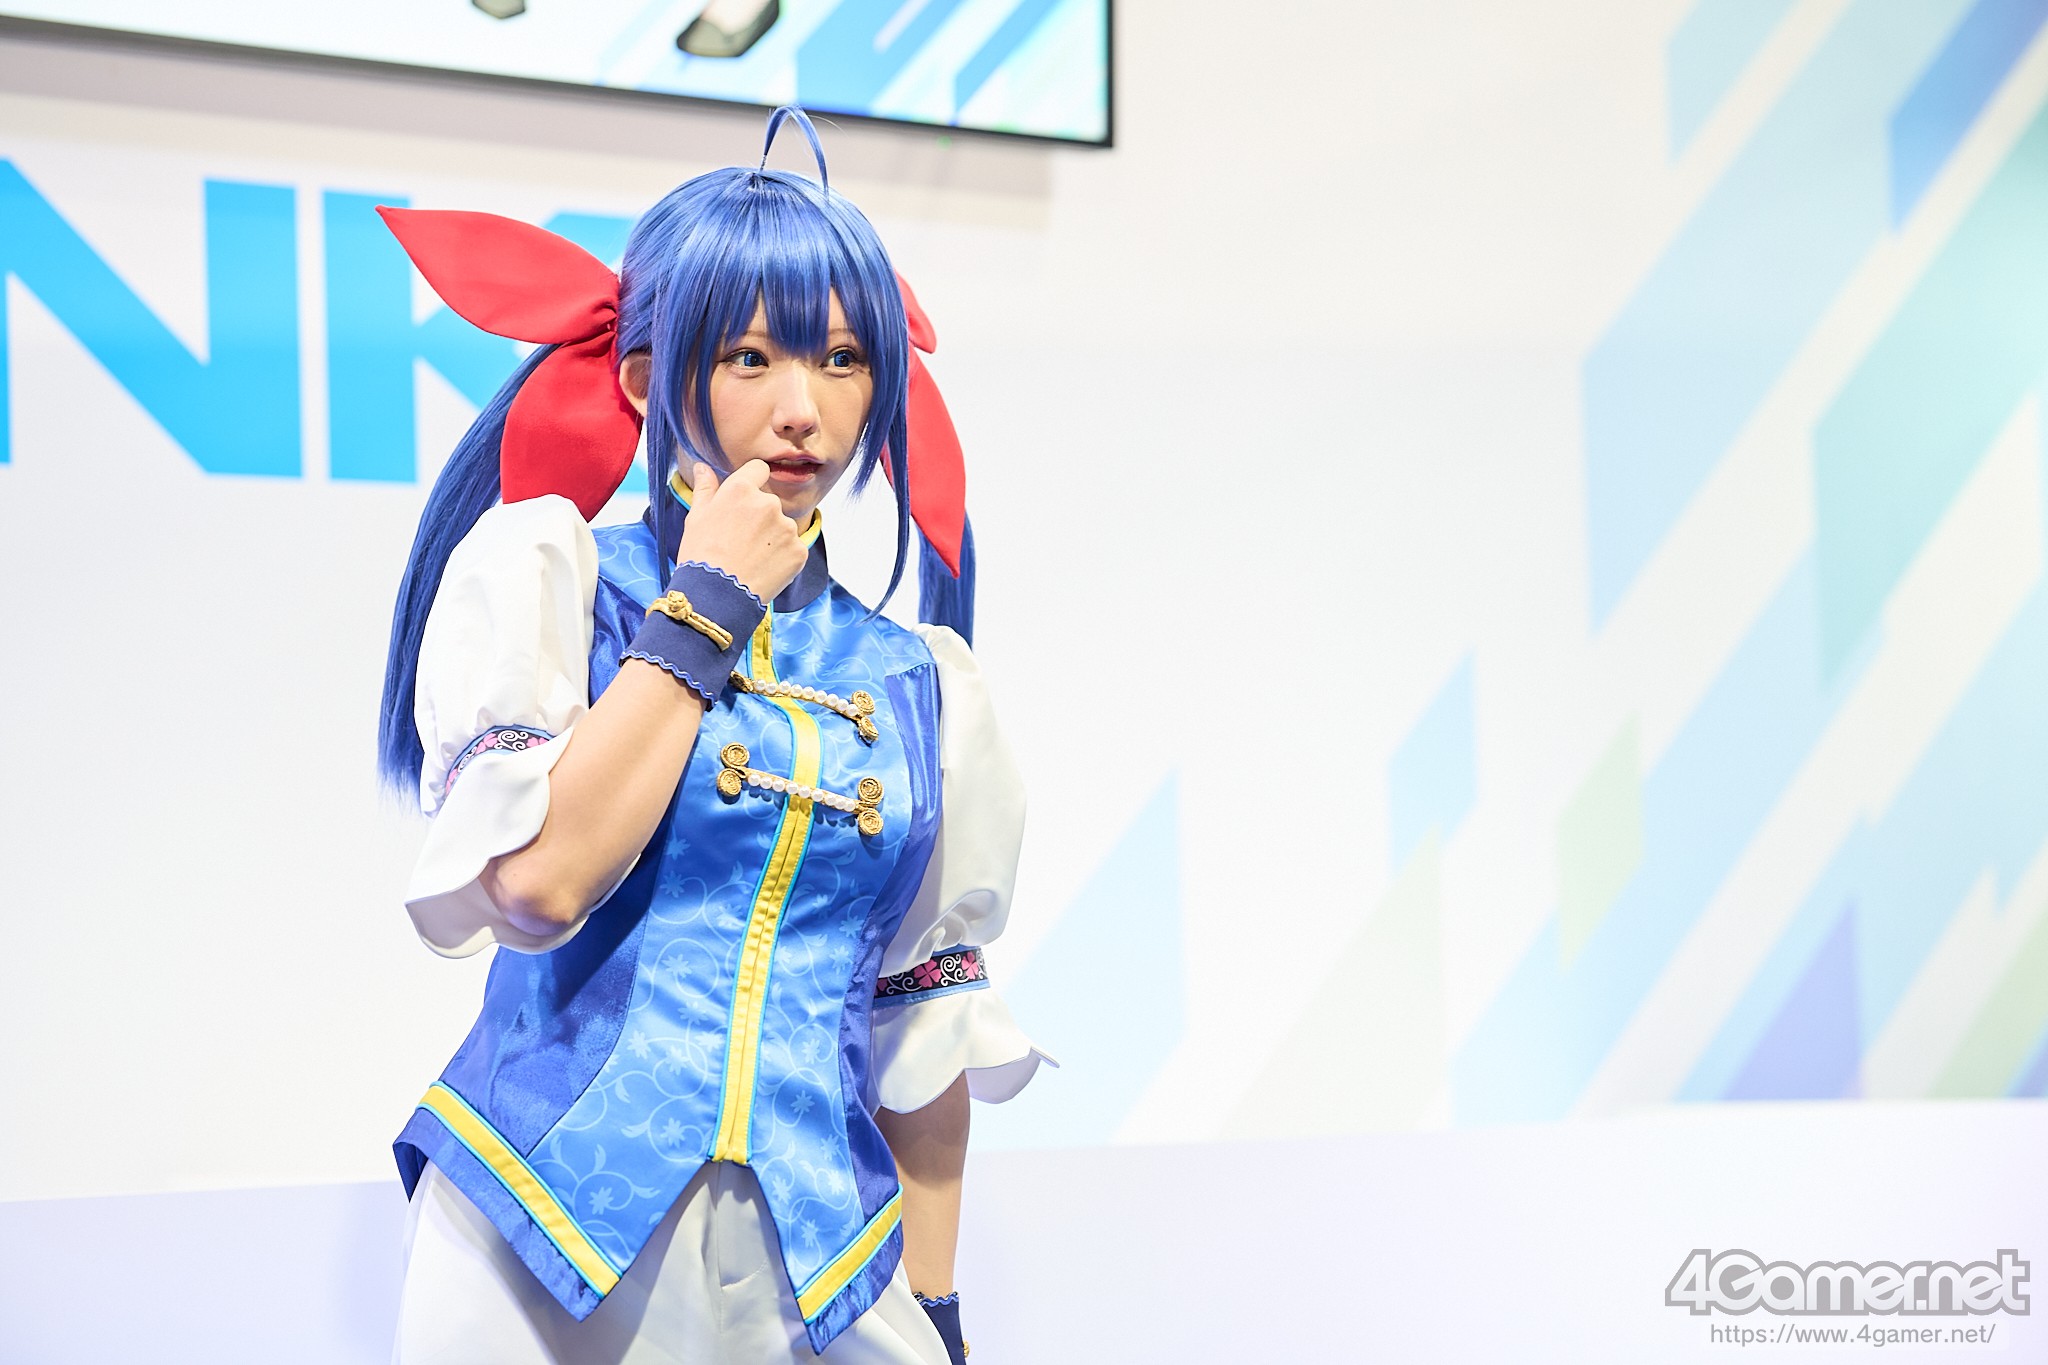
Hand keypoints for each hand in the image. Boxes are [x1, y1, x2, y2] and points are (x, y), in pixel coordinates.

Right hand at [673, 461, 807, 602]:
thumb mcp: (696, 518)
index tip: (745, 500)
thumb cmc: (701, 555)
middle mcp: (769, 503)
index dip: (753, 482)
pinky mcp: (799, 550)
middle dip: (760, 517)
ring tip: (751, 558)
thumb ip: (705, 488)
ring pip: (782, 527)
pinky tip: (764, 569)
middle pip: (769, 502)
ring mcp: (787, 527)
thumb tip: (703, 466)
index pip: (759, 469)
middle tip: (741, 541)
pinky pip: (793, 548)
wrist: (716, 595)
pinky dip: (782, 557)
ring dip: (772, 538)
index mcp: (742, 489)